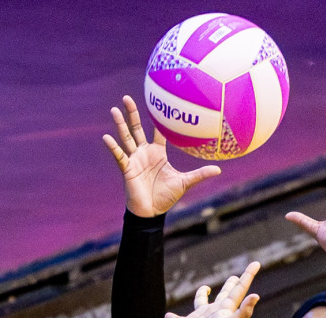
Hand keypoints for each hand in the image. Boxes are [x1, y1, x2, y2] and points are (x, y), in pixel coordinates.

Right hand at [102, 96, 220, 217]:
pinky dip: (113, 147)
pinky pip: (119, 156)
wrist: (152, 212)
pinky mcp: (127, 169)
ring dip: (120, 124)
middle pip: (136, 128)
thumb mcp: (185, 183)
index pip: (158, 132)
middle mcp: (144, 153)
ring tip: (114, 109)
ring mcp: (134, 159)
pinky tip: (106, 137)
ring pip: (126, 137)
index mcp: (157, 153)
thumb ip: (200, 174)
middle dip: (132, 113)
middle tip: (127, 97)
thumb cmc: (166, 197)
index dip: (158, 119)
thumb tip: (219, 169)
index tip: (157, 103)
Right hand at [164, 262, 261, 317]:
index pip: (239, 290)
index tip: (256, 263)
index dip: (247, 276)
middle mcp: (214, 312)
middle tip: (235, 276)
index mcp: (226, 310)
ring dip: (202, 295)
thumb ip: (243, 311)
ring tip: (205, 288)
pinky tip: (167, 316)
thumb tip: (256, 296)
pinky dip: (172, 317)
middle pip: (224, 294)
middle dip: (230, 285)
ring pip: (202, 302)